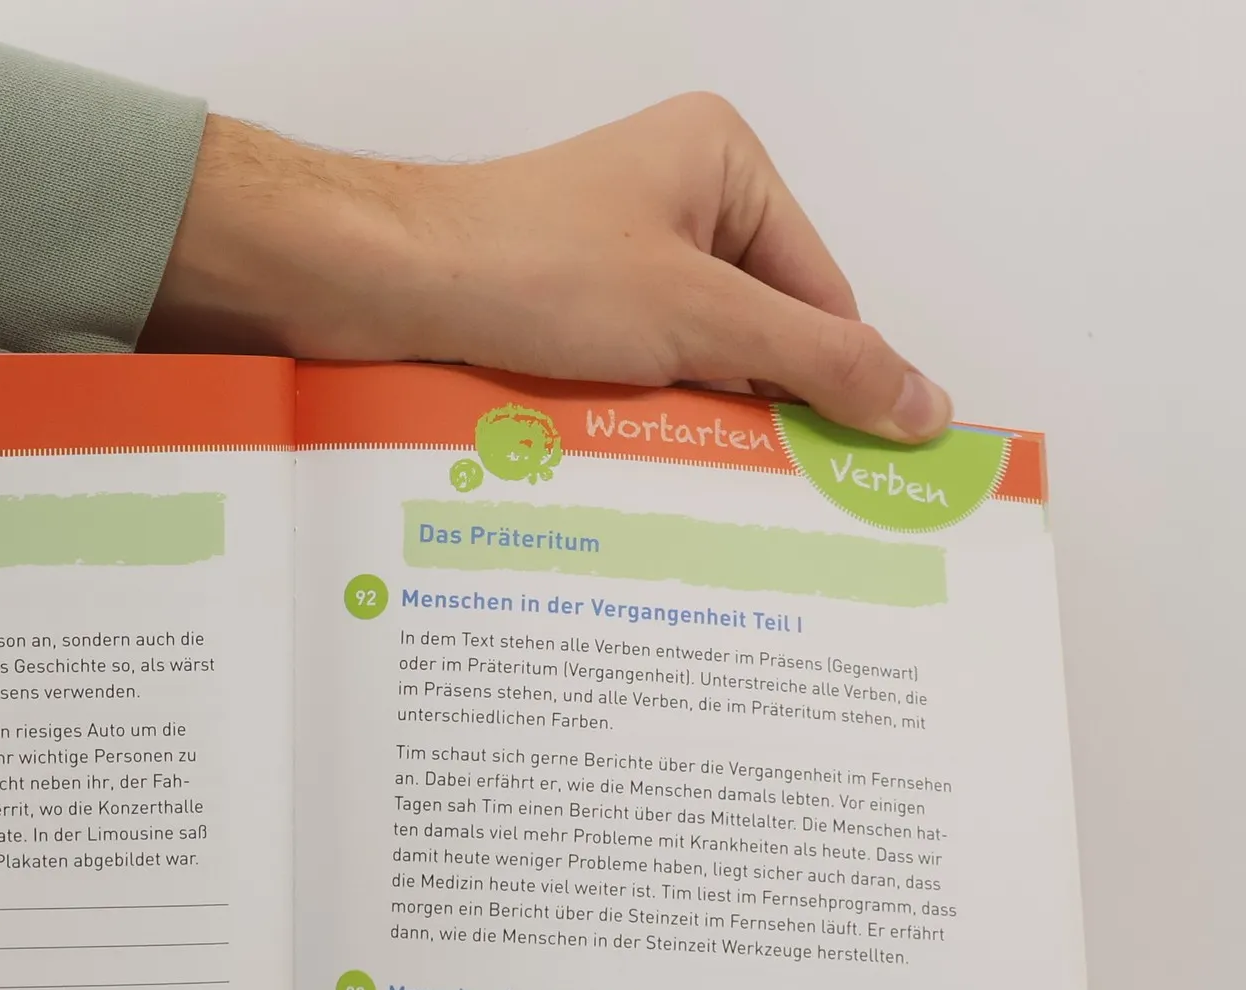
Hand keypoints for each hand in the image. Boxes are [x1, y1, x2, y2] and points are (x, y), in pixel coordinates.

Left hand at [147, 96, 949, 442]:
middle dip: (760, 415)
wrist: (380, 289)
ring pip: (691, 369)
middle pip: (757, 336)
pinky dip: (641, 431)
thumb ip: (817, 363)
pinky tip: (646, 487)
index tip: (860, 478)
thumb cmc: (529, 268)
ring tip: (708, 503)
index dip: (837, 384)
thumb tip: (924, 406)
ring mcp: (613, 260)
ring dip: (695, 432)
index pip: (821, 294)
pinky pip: (632, 381)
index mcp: (724, 164)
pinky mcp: (561, 315)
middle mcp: (673, 203)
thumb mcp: (700, 317)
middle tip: (783, 510)